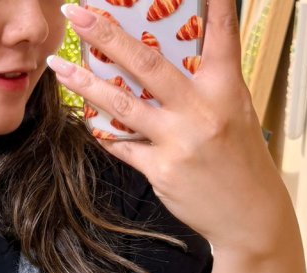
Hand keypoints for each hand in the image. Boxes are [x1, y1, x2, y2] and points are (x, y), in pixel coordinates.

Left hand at [49, 0, 293, 257]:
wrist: (247, 216)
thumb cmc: (240, 161)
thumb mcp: (237, 111)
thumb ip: (209, 83)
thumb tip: (177, 54)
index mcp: (226, 88)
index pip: (220, 33)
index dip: (213, 2)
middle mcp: (201, 110)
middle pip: (147, 63)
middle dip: (107, 34)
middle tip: (77, 12)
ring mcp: (178, 140)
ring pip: (122, 104)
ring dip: (85, 84)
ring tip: (59, 67)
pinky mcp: (161, 169)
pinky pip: (122, 145)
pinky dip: (102, 130)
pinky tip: (84, 116)